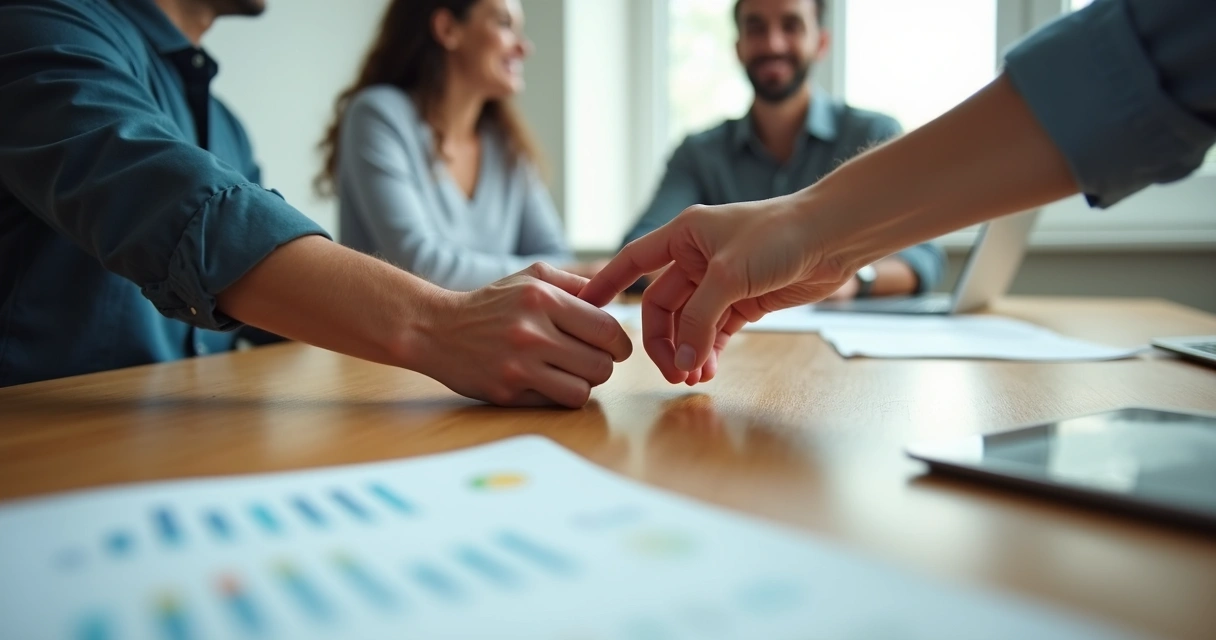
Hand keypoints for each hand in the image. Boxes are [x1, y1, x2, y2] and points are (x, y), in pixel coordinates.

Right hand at [412, 263, 632, 407]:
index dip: (619, 343)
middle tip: (590, 360)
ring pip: (583, 390)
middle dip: (602, 364)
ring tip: (569, 372)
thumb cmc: (491, 303)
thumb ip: (574, 283)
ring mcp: (518, 366)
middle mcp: (532, 333)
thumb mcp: (530, 277)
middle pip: (601, 364)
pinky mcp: (506, 393)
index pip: (606, 329)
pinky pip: (555, 403)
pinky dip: (558, 396)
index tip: (617, 348)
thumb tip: (612, 298)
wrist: (436, 329)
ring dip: (583, 384)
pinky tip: (546, 381)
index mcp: (542, 299)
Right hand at [579, 196, 853, 383]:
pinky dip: (709, 351)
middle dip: (663, 341)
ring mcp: (720, 280)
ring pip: (689, 323)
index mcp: (683, 235)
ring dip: (687, 350)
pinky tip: (707, 370)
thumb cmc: (780, 235)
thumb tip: (681, 360)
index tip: (588, 307)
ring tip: (692, 377)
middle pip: (662, 306)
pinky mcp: (744, 299)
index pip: (633, 262)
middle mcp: (697, 256)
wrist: (833, 236)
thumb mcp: (728, 276)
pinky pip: (714, 331)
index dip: (608, 284)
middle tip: (670, 372)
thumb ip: (699, 320)